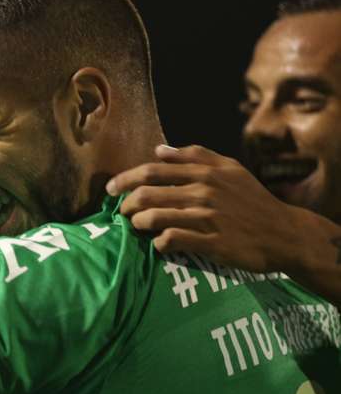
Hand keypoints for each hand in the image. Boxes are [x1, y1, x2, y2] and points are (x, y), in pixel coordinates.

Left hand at [106, 144, 301, 272]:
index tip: (109, 189)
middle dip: (126, 204)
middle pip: (147, 195)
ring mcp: (207, 218)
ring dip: (138, 224)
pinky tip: (159, 243)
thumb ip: (195, 155)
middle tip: (121, 212)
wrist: (283, 233)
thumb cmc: (252, 200)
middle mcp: (203, 193)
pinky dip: (158, 243)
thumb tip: (159, 149)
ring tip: (137, 227)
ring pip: (154, 218)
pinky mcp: (212, 243)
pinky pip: (172, 241)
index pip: (152, 172)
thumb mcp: (230, 169)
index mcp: (204, 173)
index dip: (124, 179)